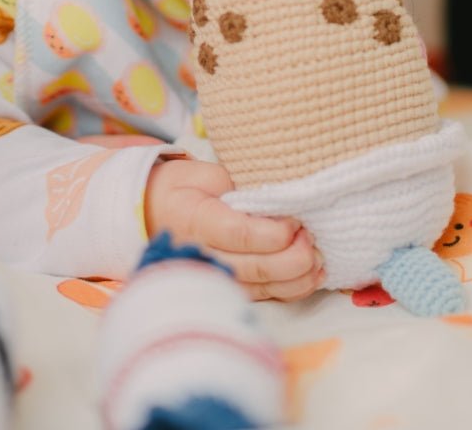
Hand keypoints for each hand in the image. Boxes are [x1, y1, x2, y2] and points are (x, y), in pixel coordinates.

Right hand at [144, 158, 323, 301]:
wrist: (153, 214)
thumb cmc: (184, 188)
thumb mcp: (204, 174)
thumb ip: (237, 186)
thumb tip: (279, 200)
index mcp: (196, 220)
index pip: (240, 235)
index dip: (274, 232)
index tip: (295, 220)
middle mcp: (205, 256)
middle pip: (257, 267)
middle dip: (294, 256)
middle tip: (312, 237)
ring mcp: (217, 278)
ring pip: (264, 288)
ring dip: (299, 276)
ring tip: (319, 256)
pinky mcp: (231, 289)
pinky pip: (266, 296)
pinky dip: (293, 289)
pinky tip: (313, 276)